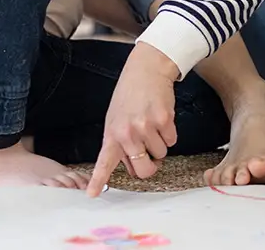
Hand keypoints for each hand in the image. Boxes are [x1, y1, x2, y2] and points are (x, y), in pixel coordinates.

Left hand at [86, 43, 180, 196]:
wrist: (146, 70)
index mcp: (112, 133)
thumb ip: (120, 141)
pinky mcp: (164, 120)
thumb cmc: (130, 95)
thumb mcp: (116, 117)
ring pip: (161, 155)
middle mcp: (127, 133)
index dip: (98, 180)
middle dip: (150, 167)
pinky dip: (170, 133)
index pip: (104, 161)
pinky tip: (161, 117)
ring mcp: (146, 127)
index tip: (92, 194)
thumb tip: (132, 165)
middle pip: (144, 170)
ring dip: (160, 144)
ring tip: (151, 123)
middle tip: (149, 154)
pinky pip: (172, 141)